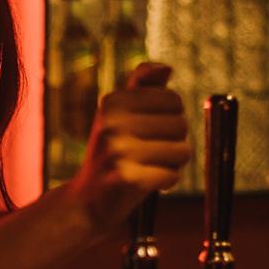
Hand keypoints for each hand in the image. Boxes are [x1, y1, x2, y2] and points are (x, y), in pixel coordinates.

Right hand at [66, 62, 190, 234]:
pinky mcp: (127, 178)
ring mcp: (118, 150)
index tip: (148, 132)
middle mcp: (112, 122)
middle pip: (180, 125)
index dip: (170, 118)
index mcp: (112, 102)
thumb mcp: (119, 115)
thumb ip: (142, 88)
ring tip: (148, 168)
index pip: (173, 100)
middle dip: (173, 142)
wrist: (86, 201)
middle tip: (147, 155)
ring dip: (172, 163)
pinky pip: (172, 175)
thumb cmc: (110, 154)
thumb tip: (166, 67)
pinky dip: (166, 182)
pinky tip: (147, 184)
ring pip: (181, 151)